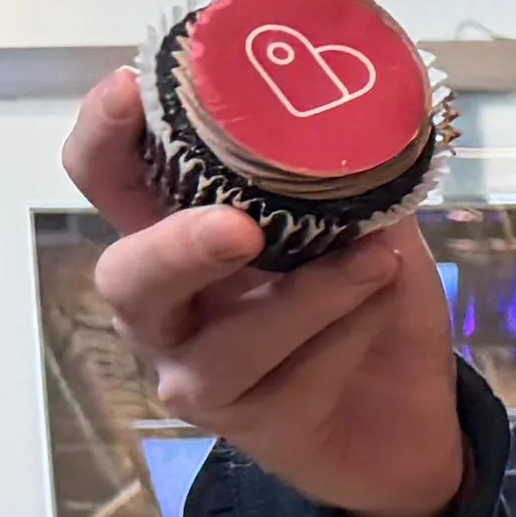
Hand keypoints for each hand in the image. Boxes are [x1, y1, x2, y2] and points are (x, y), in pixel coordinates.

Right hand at [60, 67, 465, 516]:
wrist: (411, 420)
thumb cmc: (368, 306)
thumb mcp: (366, 221)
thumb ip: (346, 175)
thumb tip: (360, 112)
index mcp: (175, 235)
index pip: (108, 180)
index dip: (104, 135)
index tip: (133, 88)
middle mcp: (169, 309)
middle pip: (127, 277)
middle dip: (178, 246)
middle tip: (239, 228)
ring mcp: (201, 376)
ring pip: (228, 342)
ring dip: (307, 295)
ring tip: (374, 260)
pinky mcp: (254, 428)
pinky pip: (297, 375)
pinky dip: (350, 331)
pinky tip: (384, 306)